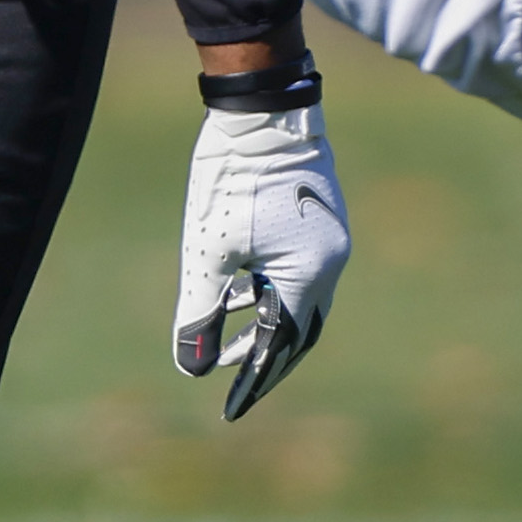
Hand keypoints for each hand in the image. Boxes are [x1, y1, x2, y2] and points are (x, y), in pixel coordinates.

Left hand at [177, 102, 348, 418]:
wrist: (262, 111)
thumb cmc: (231, 177)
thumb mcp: (207, 248)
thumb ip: (200, 308)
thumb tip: (191, 367)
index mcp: (309, 275)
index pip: (282, 346)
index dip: (254, 380)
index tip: (230, 410)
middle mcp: (330, 263)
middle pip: (299, 331)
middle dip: (266, 360)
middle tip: (235, 386)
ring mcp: (328, 242)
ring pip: (298, 301)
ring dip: (265, 325)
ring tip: (228, 343)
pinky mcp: (317, 223)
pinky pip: (298, 274)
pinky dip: (270, 292)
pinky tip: (239, 294)